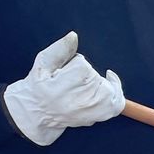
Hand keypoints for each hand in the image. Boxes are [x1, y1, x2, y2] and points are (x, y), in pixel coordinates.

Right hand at [2, 31, 124, 145]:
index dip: (74, 63)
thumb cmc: (39, 85)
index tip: (62, 72)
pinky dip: (116, 91)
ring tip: (83, 85)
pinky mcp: (97, 117)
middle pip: (95, 76)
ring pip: (107, 88)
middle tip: (71, 81)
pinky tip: (109, 80)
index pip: (81, 65)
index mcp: (58, 90)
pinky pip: (117, 103)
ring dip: (99, 82)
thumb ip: (59, 49)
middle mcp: (76, 103)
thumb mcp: (43, 64)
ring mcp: (88, 112)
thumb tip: (74, 36)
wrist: (37, 112)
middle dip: (86, 73)